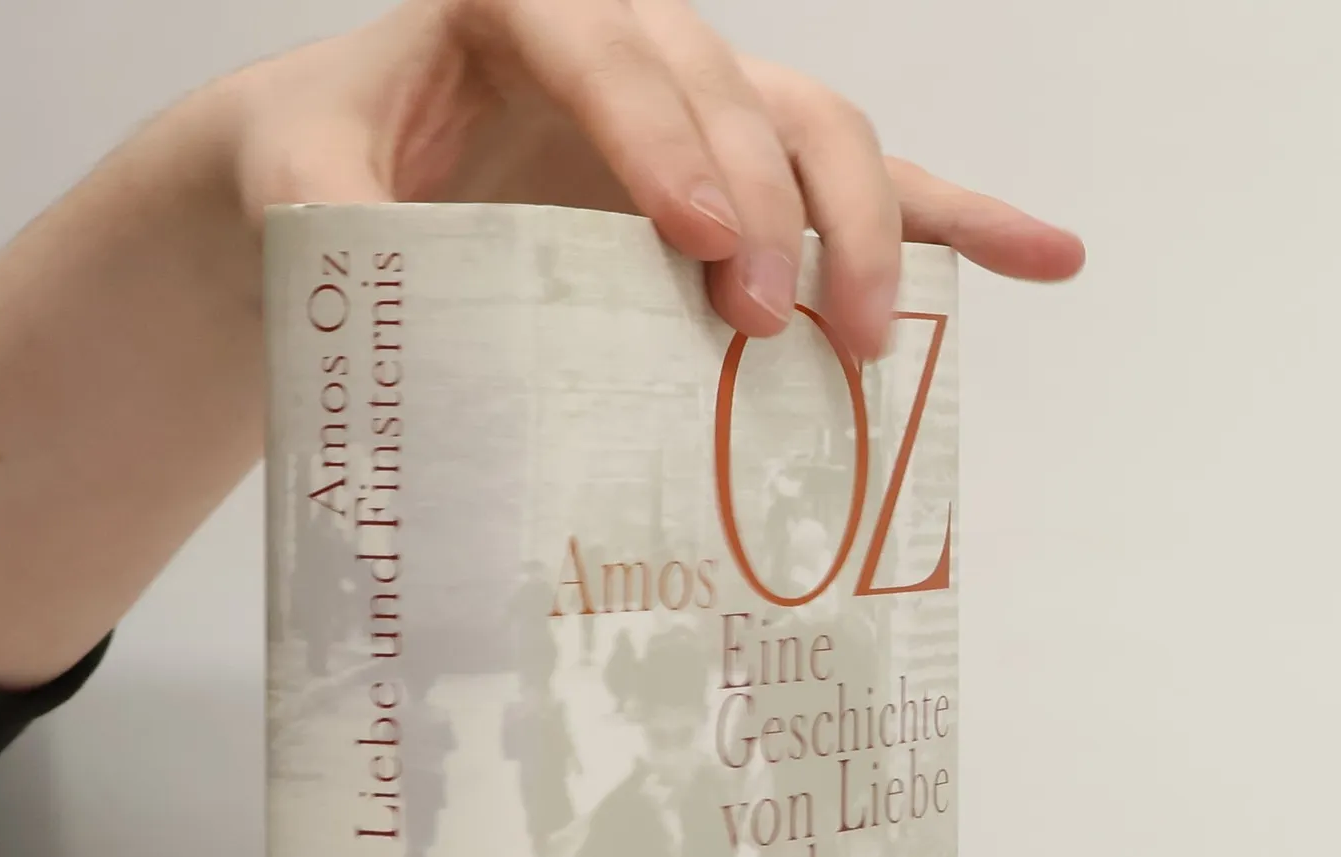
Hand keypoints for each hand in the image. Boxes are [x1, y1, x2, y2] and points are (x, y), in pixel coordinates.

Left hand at [222, 0, 1083, 359]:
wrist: (350, 187)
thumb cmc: (327, 173)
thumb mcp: (296, 183)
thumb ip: (326, 206)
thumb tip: (368, 252)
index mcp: (521, 7)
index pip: (608, 44)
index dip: (662, 134)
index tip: (694, 240)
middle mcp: (632, 42)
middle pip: (737, 91)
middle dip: (769, 208)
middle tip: (768, 327)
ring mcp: (700, 109)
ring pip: (815, 130)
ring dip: (866, 228)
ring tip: (871, 339)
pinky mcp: (739, 179)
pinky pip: (863, 185)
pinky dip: (953, 220)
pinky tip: (1043, 258)